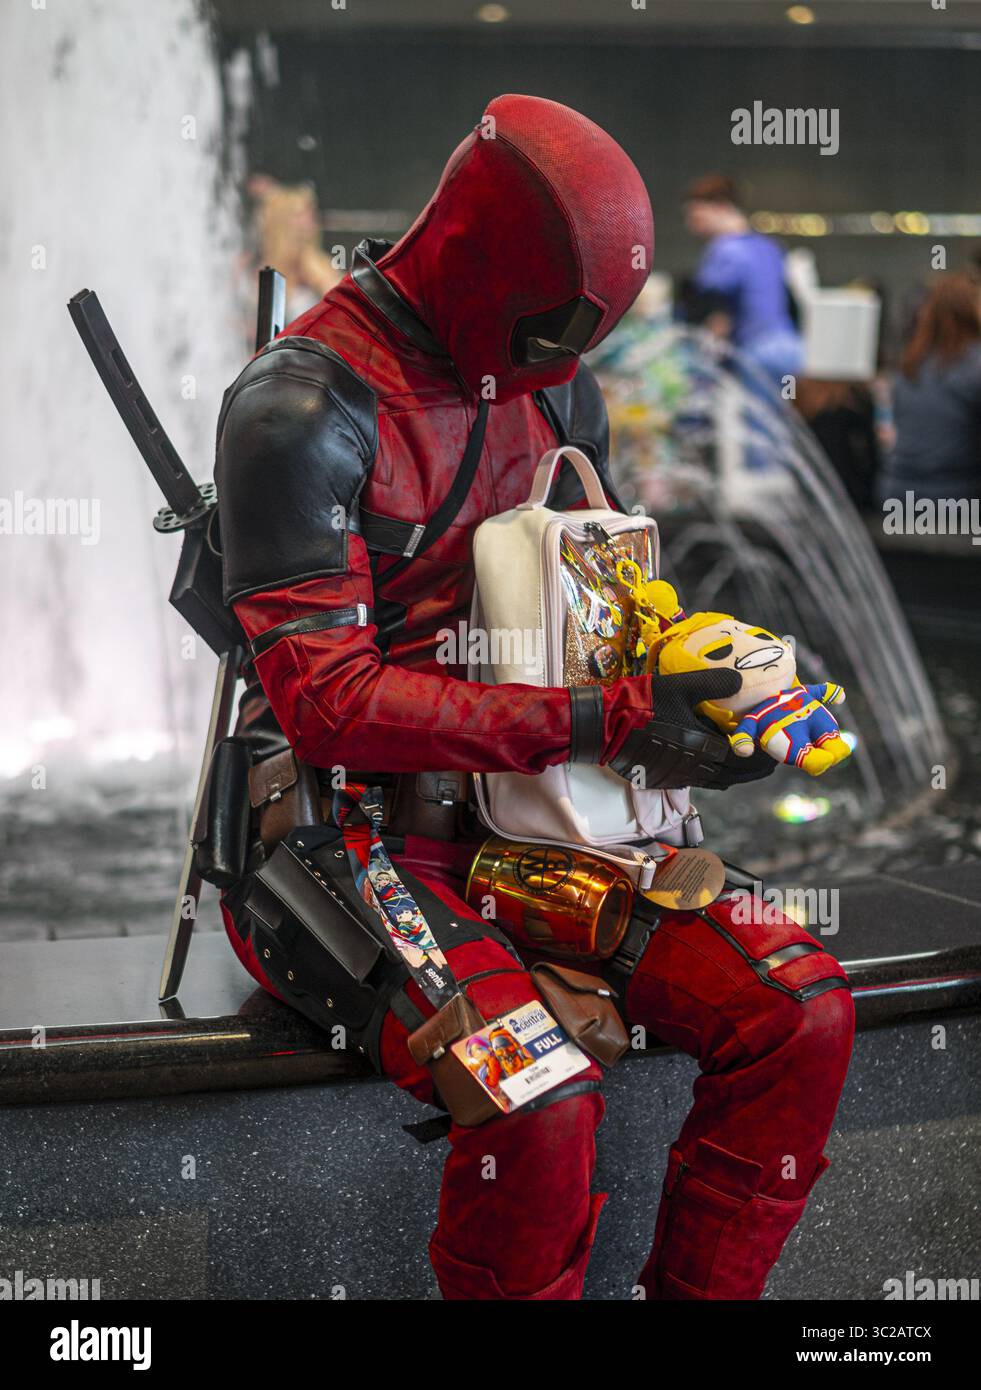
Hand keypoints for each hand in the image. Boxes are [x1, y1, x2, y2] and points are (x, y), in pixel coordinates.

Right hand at [607, 669, 773, 790]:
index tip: (773, 746)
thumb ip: (713, 683)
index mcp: (703, 746)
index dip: (762, 754)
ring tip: (748, 765)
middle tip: (769, 759)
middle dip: (755, 768)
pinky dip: (716, 777)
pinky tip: (716, 765)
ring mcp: (680, 777)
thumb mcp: (679, 685)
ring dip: (737, 775)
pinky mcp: (666, 780)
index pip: (744, 756)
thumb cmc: (642, 704)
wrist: (603, 728)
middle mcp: (695, 768)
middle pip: (736, 775)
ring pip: (720, 782)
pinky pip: (701, 783)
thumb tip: (741, 681)